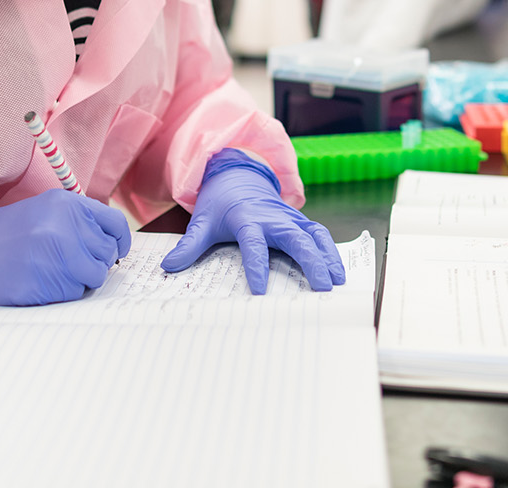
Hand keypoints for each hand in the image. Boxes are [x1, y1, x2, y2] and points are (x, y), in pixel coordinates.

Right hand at [0, 189, 131, 319]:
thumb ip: (78, 221)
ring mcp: (60, 255)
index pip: (115, 224)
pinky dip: (64, 293)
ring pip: (95, 276)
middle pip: (107, 253)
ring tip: (52, 271)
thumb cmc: (6, 236)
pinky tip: (42, 282)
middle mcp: (67, 227)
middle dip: (93, 262)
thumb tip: (111, 241)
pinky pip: (76, 293)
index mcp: (67, 205)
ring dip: (80, 279)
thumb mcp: (44, 212)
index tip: (115, 252)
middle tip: (67, 263)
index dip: (119, 242)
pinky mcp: (52, 282)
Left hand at [160, 149, 345, 294]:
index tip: (260, 291)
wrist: (236, 177)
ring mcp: (289, 217)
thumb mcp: (201, 223)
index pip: (253, 243)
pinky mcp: (299, 220)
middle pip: (295, 238)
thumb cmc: (219, 205)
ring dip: (328, 256)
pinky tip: (339, 269)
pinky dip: (332, 249)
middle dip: (311, 262)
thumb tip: (169, 266)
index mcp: (246, 218)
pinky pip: (320, 233)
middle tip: (322, 287)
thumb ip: (188, 246)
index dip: (257, 266)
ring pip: (314, 235)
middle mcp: (272, 217)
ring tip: (337, 281)